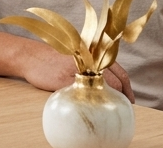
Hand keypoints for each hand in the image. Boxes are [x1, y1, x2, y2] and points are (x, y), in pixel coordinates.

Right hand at [20, 47, 134, 103]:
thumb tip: (111, 82)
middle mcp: (88, 59)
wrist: (31, 56)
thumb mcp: (78, 56)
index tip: (130, 99)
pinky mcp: (64, 81)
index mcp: (93, 53)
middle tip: (121, 107)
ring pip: (101, 88)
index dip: (127, 88)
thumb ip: (93, 65)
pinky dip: (90, 102)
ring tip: (108, 109)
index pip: (120, 72)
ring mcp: (77, 70)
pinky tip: (90, 107)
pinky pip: (82, 95)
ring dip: (107, 100)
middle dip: (121, 96)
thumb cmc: (55, 58)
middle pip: (115, 81)